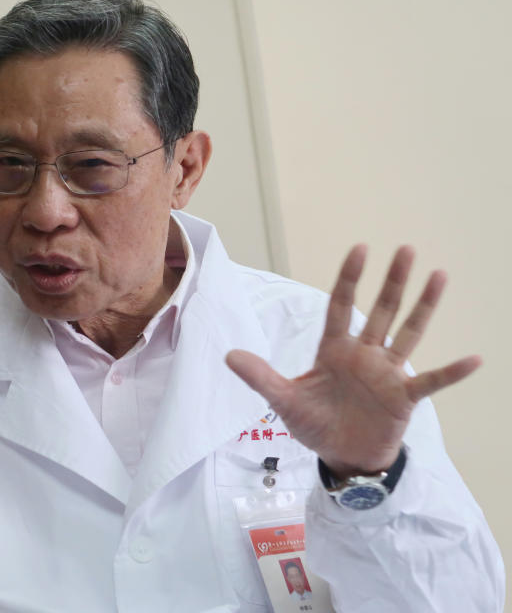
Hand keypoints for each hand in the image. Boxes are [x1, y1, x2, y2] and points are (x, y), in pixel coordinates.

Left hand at [226, 245, 480, 478]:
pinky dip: (452, 372)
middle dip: (392, 281)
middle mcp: (364, 355)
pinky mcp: (404, 397)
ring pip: (408, 332)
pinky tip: (474, 359)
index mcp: (334, 350)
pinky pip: (431, 381)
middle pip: (380, 311)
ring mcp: (387, 374)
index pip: (340, 306)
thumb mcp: (284, 401)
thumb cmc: (314, 425)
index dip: (349, 278)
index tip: (360, 249)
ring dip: (423, 306)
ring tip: (439, 275)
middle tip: (405, 248)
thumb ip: (261, 377)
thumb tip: (230, 355)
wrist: (340, 457)